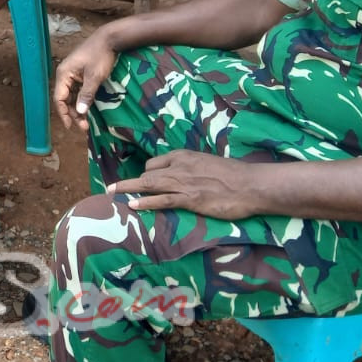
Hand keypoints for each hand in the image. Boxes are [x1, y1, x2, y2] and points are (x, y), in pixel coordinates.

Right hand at [53, 27, 122, 130]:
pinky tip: (87, 109)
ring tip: (86, 121)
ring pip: (71, 96)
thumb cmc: (100, 56)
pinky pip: (77, 91)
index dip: (63, 113)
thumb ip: (86, 95)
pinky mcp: (80, 74)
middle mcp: (65, 75)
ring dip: (77, 108)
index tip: (71, 126)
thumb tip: (79, 112)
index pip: (59, 98)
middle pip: (65, 99)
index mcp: (63, 74)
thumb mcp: (94, 77)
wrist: (109, 39)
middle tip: (84, 127)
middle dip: (73, 113)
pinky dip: (82, 100)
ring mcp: (72, 74)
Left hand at [107, 150, 261, 219]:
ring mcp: (183, 183)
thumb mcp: (208, 164)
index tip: (139, 182)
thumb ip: (193, 169)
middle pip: (147, 174)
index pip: (155, 163)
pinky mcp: (190, 199)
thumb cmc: (234, 175)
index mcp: (184, 156)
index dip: (146, 174)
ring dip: (127, 189)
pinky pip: (162, 200)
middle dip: (129, 182)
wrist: (251, 184)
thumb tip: (186, 177)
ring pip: (148, 184)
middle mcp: (179, 167)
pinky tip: (132, 205)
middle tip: (112, 188)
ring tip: (110, 193)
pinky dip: (145, 202)